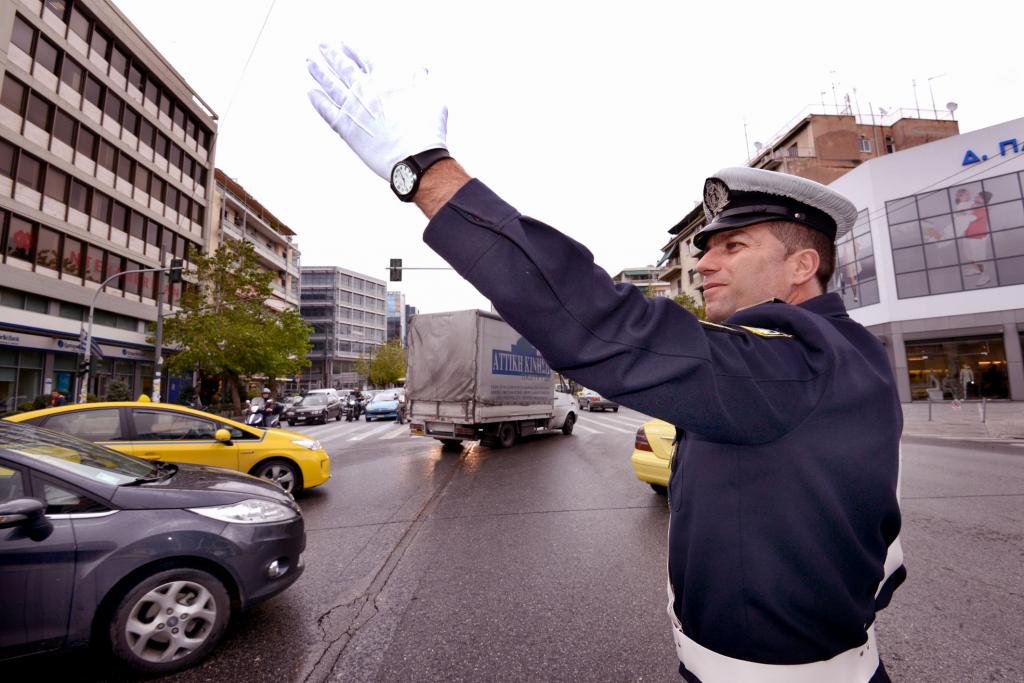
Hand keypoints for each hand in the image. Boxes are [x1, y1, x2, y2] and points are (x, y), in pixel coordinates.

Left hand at [306, 42, 447, 179]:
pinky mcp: (345, 128)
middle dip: (331, 55)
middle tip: (321, 46)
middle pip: (343, 67)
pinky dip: (318, 101)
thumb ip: (422, 82)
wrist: (415, 157)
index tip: (343, 44)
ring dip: (319, 72)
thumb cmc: (425, 130)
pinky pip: (326, 111)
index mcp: (384, 80)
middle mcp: (365, 90)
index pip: (364, 60)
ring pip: (331, 85)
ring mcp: (353, 108)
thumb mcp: (431, 98)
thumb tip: (422, 70)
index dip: (353, 51)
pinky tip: (311, 93)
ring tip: (310, 63)